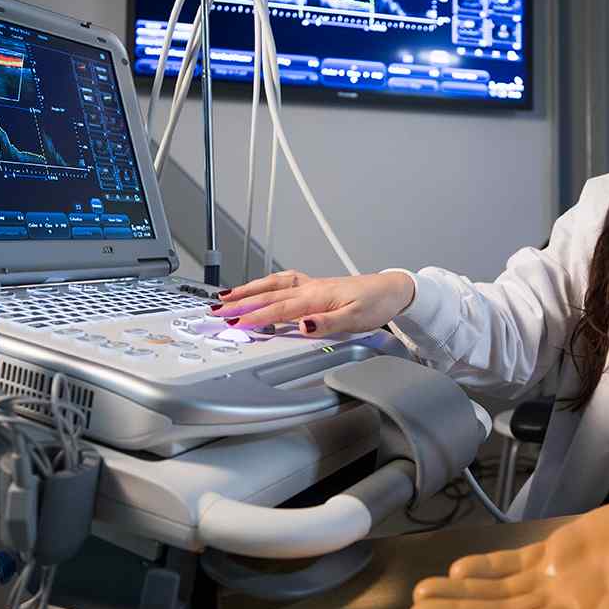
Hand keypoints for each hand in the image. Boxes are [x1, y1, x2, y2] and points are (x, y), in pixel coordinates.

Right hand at [214, 269, 414, 335]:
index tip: (234, 323)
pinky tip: (260, 286)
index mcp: (316, 297)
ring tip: (226, 296)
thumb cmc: (375, 304)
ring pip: (272, 285)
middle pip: (268, 295)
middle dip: (240, 302)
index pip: (279, 309)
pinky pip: (282, 282)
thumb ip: (326, 323)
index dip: (255, 317)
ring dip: (248, 290)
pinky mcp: (315, 286)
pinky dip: (266, 283)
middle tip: (217, 310)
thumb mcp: (355, 319)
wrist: (391, 290)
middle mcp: (310, 288)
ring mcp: (311, 285)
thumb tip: (302, 326)